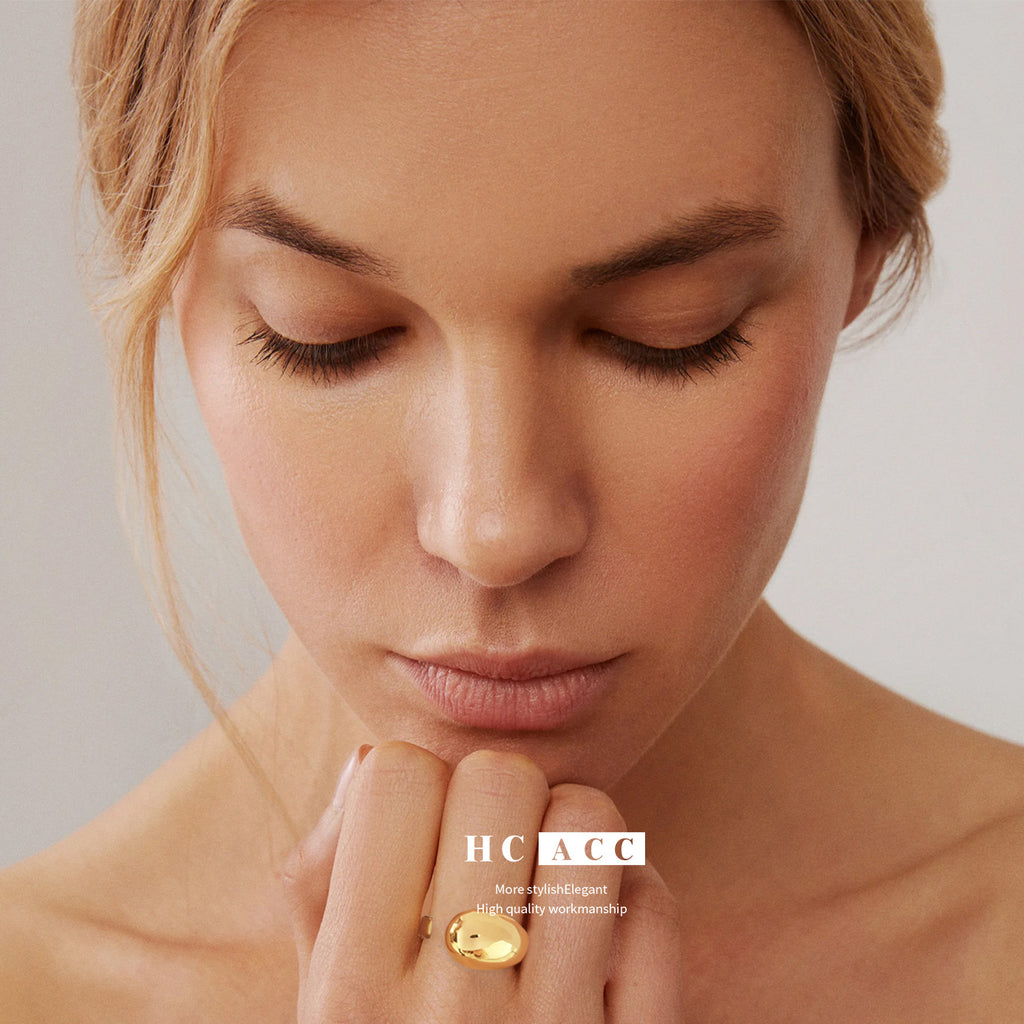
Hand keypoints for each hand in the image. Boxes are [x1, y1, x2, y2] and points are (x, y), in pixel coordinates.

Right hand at [283, 741, 683, 1021]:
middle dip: (493, 793)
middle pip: (499, 778)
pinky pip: (657, 904)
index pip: (392, 774)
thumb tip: (372, 761)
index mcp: (350, 996)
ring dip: (569, 831)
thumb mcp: (321, 1017)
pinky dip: (634, 896)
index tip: (419, 828)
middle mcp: (453, 1012)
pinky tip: (599, 931)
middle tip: (486, 849)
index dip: (410, 783)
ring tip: (544, 879)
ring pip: (591, 821)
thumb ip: (325, 886)